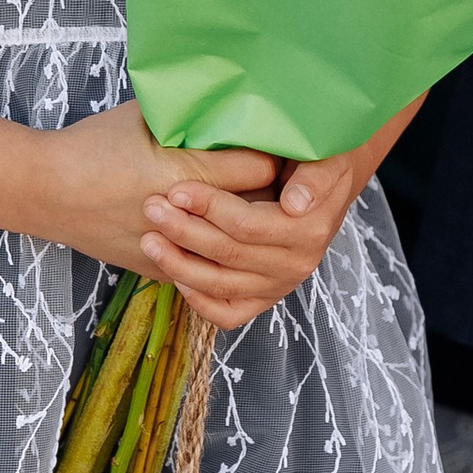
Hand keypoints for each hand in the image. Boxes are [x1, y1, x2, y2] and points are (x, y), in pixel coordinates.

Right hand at [27, 100, 279, 288]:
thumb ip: (192, 116)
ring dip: (246, 226)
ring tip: (256, 203)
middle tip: (277, 176)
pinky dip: (218, 250)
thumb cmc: (94, 146)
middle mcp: (186, 218)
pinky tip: (220, 230)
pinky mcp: (161, 271)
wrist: (45, 192)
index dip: (274, 156)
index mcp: (187, 174)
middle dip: (270, 194)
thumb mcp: (146, 117)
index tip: (277, 146)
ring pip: (235, 247)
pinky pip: (208, 267)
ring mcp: (174, 251)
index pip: (262, 171)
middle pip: (258, 212)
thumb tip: (232, 104)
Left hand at [139, 143, 373, 329]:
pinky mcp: (264, 299)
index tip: (176, 190)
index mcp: (309, 231)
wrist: (323, 187)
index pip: (247, 225)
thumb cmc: (315, 162)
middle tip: (151, 207)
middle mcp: (296, 264)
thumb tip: (295, 204)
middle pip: (227, 253)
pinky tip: (175, 276)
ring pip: (220, 284)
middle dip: (183, 230)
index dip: (208, 207)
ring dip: (178, 264)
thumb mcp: (323, 159)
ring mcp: (278, 286)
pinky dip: (199, 300)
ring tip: (149, 240)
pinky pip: (227, 313)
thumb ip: (314, 177)